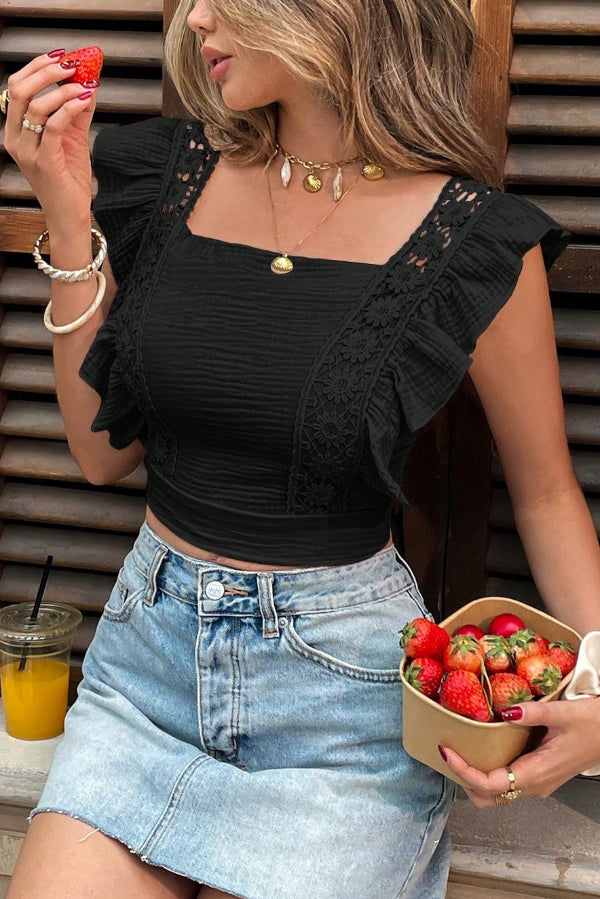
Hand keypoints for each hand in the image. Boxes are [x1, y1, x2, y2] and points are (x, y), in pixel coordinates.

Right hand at [4, 51, 98, 227]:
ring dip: (63, 90)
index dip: (36, 66)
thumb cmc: (69, 178)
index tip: (61, 56)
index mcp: (16, 130)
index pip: (16, 87)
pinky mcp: (44, 163)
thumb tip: (89, 80)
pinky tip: (84, 101)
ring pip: (36, 106)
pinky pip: (53, 126)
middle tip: (72, 65)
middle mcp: (15, 139)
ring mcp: (27, 152)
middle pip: (20, 90)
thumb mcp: (72, 137)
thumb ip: (77, 110)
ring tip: (84, 86)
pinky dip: (70, 108)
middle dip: (46, 71)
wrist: (71, 213)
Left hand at [440, 697, 599, 807]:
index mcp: (536, 773)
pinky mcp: (541, 775)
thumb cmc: (594, 724)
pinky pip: (509, 780)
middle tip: (450, 752)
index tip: (447, 751)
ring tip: (460, 748)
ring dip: (475, 776)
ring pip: (498, 792)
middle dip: (464, 779)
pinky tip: (484, 747)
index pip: (490, 785)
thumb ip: (531, 712)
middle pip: (488, 796)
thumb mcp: (562, 713)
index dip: (463, 772)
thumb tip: (505, 712)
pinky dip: (490, 770)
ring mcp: (538, 782)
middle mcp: (535, 784)